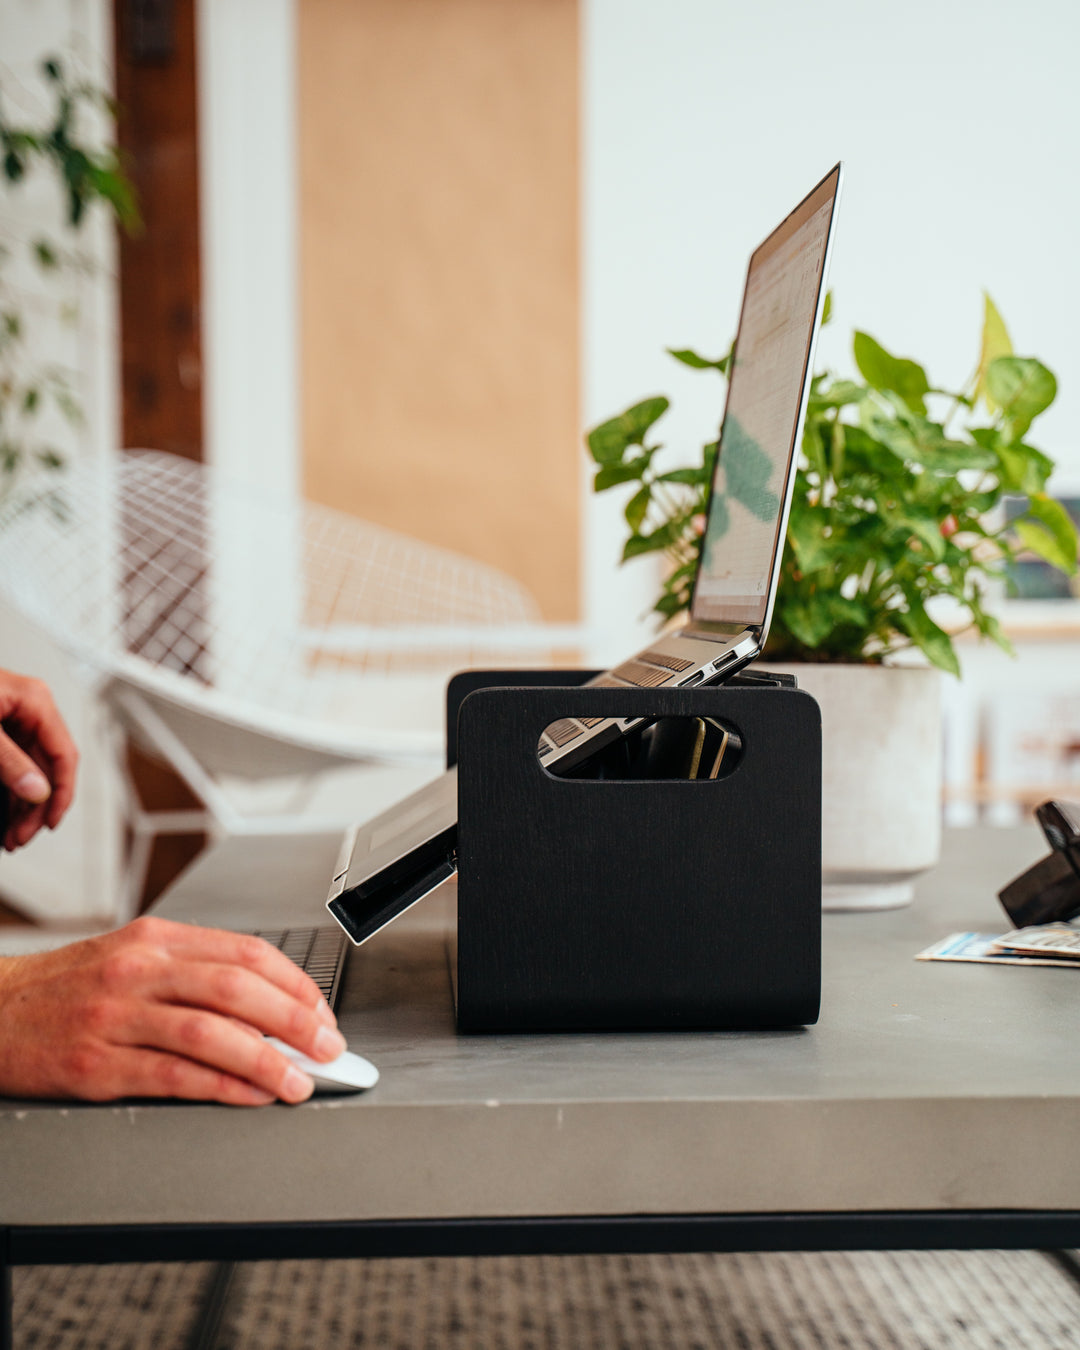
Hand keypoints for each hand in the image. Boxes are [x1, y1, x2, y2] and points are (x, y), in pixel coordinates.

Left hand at [0, 669, 78, 851]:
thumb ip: (9, 762)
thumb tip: (35, 791)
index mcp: (35, 701)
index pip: (64, 754)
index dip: (61, 793)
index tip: (49, 822)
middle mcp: (31, 710)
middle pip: (47, 768)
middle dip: (35, 808)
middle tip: (21, 836)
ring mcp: (16, 719)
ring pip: (32, 771)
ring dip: (23, 805)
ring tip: (12, 834)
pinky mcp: (1, 730)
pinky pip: (15, 765)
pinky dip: (11, 790)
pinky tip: (7, 813)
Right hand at [0, 917, 347, 1104]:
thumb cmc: (69, 988)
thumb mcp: (132, 956)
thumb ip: (194, 970)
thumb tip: (268, 1002)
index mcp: (156, 938)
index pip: (246, 953)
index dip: (295, 984)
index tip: (322, 1013)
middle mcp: (139, 970)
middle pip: (237, 989)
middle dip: (295, 1021)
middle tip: (328, 1048)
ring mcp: (116, 1017)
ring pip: (211, 1033)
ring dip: (267, 1061)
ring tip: (298, 1081)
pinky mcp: (96, 1065)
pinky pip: (174, 1075)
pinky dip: (222, 1087)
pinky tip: (251, 1096)